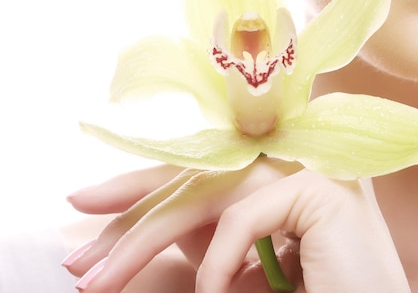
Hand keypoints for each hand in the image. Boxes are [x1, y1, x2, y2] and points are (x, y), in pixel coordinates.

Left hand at [65, 159, 410, 292]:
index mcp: (278, 170)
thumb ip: (214, 235)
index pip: (201, 170)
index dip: (145, 187)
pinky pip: (242, 216)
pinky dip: (218, 260)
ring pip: (206, 193)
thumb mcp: (248, 263)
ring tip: (100, 280)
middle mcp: (294, 157)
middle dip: (130, 213)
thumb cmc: (318, 291)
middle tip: (79, 257)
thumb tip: (152, 227)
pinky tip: (210, 292)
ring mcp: (309, 166)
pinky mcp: (320, 187)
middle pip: (194, 176)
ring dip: (143, 240)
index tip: (91, 206)